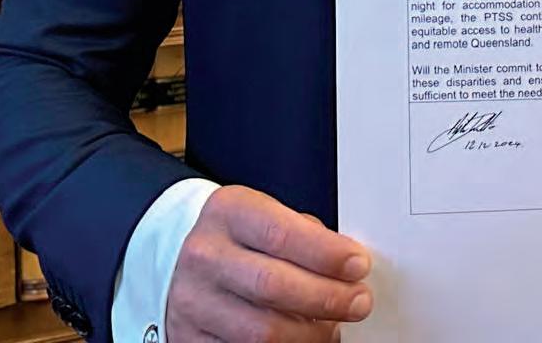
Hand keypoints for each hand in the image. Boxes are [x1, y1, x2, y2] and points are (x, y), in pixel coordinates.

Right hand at [166, 186, 371, 342]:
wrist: (182, 258)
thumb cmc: (237, 235)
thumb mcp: (263, 214)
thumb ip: (302, 233)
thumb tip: (346, 262)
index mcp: (229, 212)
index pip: (282, 234)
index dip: (326, 254)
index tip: (358, 265)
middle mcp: (205, 256)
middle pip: (273, 286)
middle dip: (327, 297)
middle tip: (359, 301)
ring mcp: (193, 302)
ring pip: (261, 331)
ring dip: (309, 334)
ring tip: (333, 326)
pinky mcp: (190, 339)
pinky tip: (303, 340)